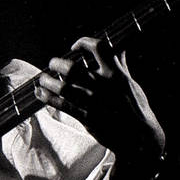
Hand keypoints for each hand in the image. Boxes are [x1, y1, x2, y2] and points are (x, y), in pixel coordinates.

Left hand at [37, 37, 164, 174]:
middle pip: (73, 68)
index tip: (74, 47)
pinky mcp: (87, 117)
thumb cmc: (135, 108)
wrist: (139, 137)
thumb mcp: (130, 84)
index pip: (99, 48)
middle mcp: (103, 86)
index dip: (83, 42)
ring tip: (43, 79)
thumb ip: (120, 66)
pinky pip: (62, 104)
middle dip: (57, 63)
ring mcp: (94, 102)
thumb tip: (117, 48)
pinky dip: (47, 98)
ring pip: (63, 87)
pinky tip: (40, 93)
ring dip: (48, 81)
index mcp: (116, 74)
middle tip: (52, 63)